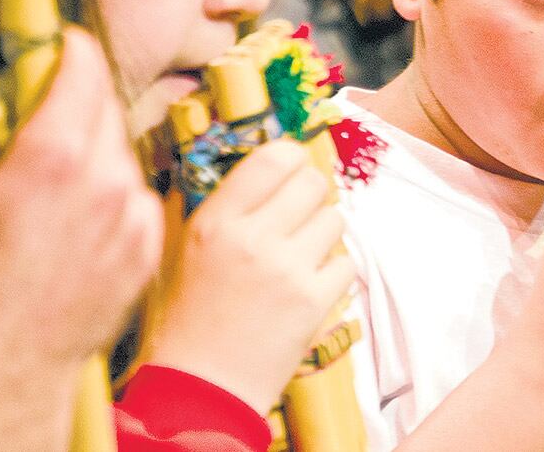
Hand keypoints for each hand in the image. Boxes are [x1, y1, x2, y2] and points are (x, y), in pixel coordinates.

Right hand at [0, 28, 161, 440]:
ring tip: (65, 176)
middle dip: (83, 99)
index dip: (74, 52)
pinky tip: (84, 215)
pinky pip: (136, 196)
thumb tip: (20, 111)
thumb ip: (5, 137)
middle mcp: (103, 179)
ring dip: (99, 151)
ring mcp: (132, 213)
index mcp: (50, 160)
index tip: (68, 46)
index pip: (81, 72)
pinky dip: (116, 194)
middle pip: (105, 109)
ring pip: (122, 154)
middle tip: (61, 102)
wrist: (11, 355)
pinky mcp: (148, 242)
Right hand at [146, 138, 355, 414]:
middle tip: (299, 219)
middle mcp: (252, 238)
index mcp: (217, 221)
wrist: (203, 385)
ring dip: (324, 236)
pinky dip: (334, 273)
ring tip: (299, 259)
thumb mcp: (197, 247)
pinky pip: (347, 262)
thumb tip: (284, 165)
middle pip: (313, 183)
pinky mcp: (314, 299)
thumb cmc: (196, 314)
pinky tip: (308, 287)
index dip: (293, 159)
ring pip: (335, 220)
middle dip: (312, 197)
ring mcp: (286, 268)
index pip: (273, 159)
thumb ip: (236, 206)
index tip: (294, 170)